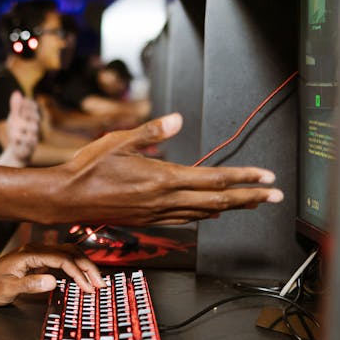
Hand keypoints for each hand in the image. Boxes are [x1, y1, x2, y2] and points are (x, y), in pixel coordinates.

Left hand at [0, 90, 40, 166]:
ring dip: (23, 126)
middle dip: (26, 113)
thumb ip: (16, 107)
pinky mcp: (30, 147)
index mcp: (31, 117)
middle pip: (35, 115)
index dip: (28, 103)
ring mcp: (34, 136)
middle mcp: (35, 126)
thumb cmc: (16, 132)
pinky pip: (30, 141)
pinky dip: (25, 139)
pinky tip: (19, 138)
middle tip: (16, 117)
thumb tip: (16, 92)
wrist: (16, 151)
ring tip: (15, 130)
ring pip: (33, 127)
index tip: (21, 103)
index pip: (34, 106)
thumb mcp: (14, 119)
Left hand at [0, 245, 101, 306]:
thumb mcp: (8, 289)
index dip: (78, 273)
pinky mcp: (36, 261)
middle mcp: (35, 250)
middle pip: (69, 252)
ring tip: (95, 281)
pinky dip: (74, 267)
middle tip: (100, 284)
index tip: (88, 288)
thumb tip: (53, 281)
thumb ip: (30, 285)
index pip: (62, 260)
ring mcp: (36, 254)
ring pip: (67, 254)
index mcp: (30, 254)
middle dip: (87, 267)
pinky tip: (81, 277)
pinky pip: (61, 260)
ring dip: (83, 266)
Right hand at [56, 113, 282, 224]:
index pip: (214, 179)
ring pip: (203, 213)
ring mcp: (156, 213)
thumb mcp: (118, 141)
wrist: (65, 199)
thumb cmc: (88, 168)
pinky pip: (184, 220)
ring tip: (250, 203)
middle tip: (275, 196)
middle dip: (250, 198)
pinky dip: (203, 216)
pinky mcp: (147, 220)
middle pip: (217, 201)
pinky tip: (210, 214)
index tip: (267, 177)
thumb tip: (179, 120)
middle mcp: (164, 199)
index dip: (244, 178)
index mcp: (162, 178)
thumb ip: (152, 130)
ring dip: (230, 208)